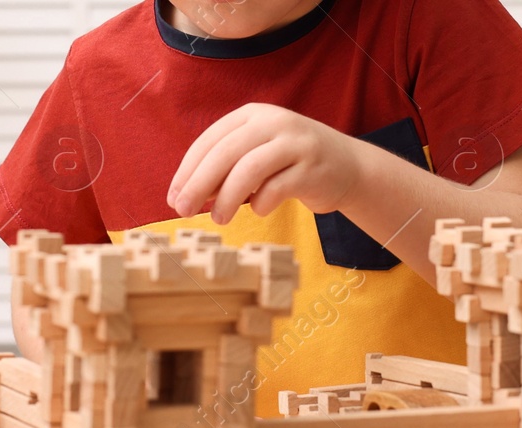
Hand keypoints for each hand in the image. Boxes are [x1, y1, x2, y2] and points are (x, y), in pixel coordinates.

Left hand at [168, 103, 364, 223]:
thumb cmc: (291, 165)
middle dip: (198, 184)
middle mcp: (274, 122)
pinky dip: (261, 204)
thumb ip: (226, 167)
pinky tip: (259, 210)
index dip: (187, 170)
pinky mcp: (312, 167)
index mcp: (253, 115)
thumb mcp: (257, 155)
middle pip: (225, 153)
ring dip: (227, 198)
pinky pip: (276, 188)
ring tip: (218, 219)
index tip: (173, 196)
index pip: (210, 140)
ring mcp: (295, 143)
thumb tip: (187, 194)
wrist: (348, 167)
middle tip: (182, 210)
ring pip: (249, 169)